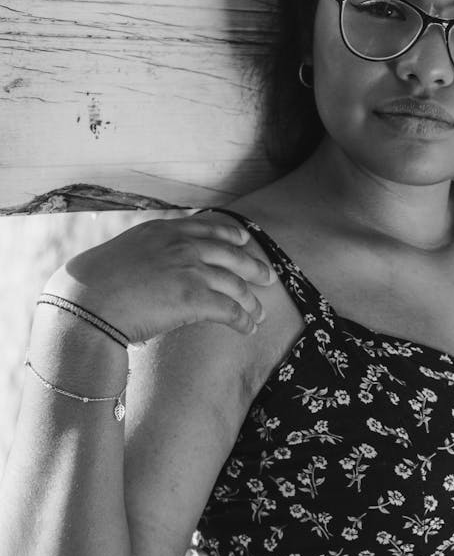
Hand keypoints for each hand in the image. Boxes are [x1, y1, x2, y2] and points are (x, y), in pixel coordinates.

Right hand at [43, 213, 276, 342]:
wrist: (84, 304)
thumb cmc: (91, 286)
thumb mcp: (121, 253)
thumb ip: (145, 254)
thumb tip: (152, 269)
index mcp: (162, 230)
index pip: (207, 226)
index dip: (231, 234)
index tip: (244, 239)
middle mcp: (181, 244)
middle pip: (231, 253)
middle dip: (253, 267)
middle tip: (268, 277)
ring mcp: (190, 269)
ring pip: (235, 284)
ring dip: (251, 302)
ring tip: (260, 315)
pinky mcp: (194, 298)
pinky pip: (230, 310)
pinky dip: (243, 320)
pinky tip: (248, 329)